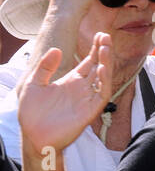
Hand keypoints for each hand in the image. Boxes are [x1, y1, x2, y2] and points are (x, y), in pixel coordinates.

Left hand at [16, 37, 109, 152]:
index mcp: (71, 81)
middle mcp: (82, 89)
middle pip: (98, 67)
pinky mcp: (90, 110)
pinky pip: (102, 94)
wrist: (34, 135)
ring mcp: (87, 99)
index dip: (95, 49)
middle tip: (106, 36)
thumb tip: (56, 49)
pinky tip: (102, 69)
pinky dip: (104, 82)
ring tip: (106, 48)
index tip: (100, 35)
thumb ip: (45, 67)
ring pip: (103, 78)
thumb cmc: (33, 113)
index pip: (88, 62)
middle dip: (103, 52)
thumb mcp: (34, 84)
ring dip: (106, 63)